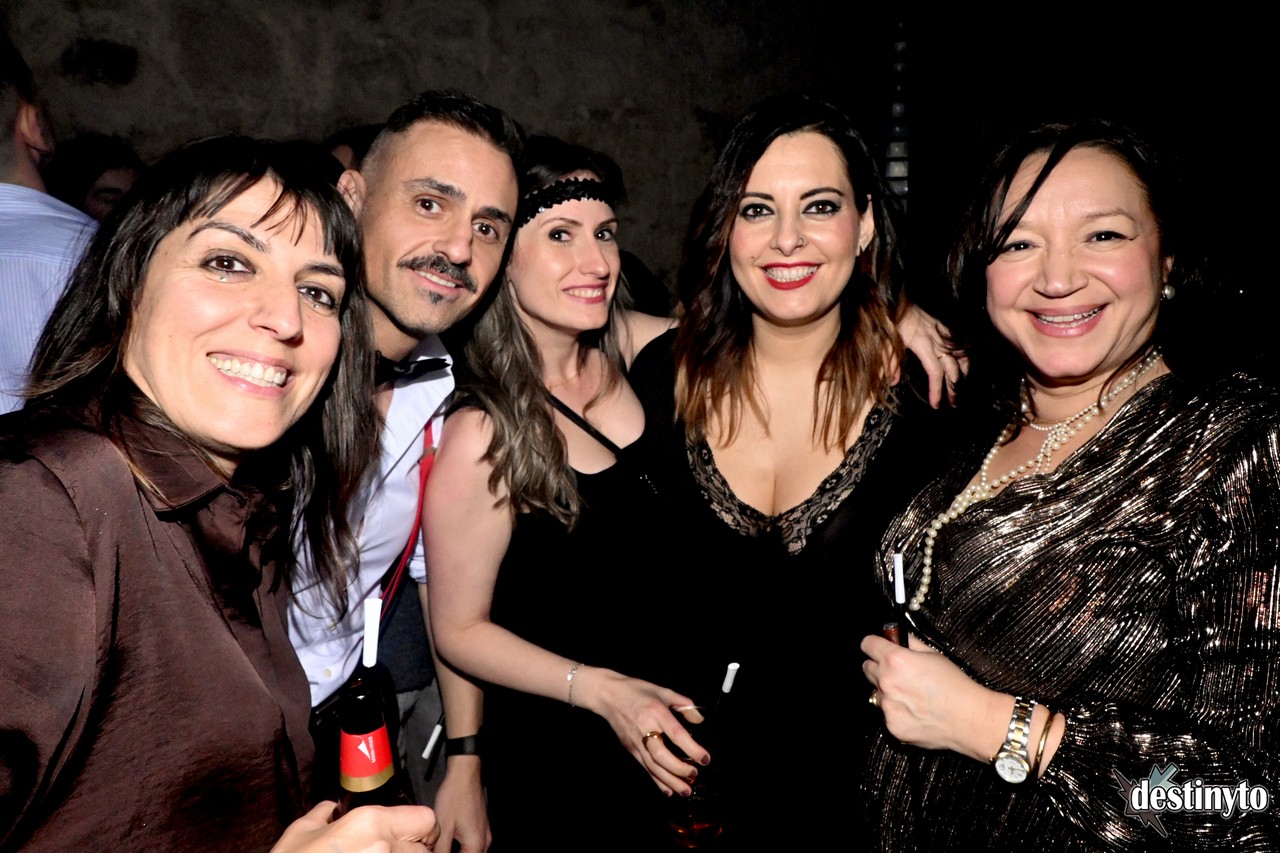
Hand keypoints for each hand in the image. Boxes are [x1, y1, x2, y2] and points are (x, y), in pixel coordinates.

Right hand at [271, 802, 440, 852]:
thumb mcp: (301, 832)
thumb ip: (322, 814)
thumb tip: (330, 807)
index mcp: (371, 821)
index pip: (426, 820)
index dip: (423, 830)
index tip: (413, 837)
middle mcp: (384, 845)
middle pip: (426, 849)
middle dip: (417, 851)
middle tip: (399, 852)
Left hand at [433, 756, 490, 851]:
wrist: (465, 775)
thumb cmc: (453, 799)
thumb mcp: (443, 828)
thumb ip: (442, 850)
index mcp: (476, 844)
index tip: (440, 852)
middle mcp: (485, 841)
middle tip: (441, 850)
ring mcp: (485, 833)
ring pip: (474, 852)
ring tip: (444, 849)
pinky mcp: (483, 826)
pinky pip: (475, 845)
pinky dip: (464, 848)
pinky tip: (451, 845)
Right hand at [576, 667, 708, 795]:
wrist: (609, 696)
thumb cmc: (638, 691)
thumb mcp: (664, 691)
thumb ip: (684, 704)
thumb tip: (699, 720)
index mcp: (656, 712)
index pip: (676, 734)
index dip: (692, 749)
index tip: (705, 759)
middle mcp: (645, 729)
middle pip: (662, 755)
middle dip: (679, 769)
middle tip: (694, 774)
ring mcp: (636, 742)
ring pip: (653, 766)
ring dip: (670, 781)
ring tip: (685, 791)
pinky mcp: (630, 749)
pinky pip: (645, 768)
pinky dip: (657, 781)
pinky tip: (669, 790)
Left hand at [860, 634, 1004, 761]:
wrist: (969, 718)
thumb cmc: (956, 686)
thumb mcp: (934, 654)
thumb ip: (910, 643)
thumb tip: (899, 637)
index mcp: (895, 660)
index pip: (867, 644)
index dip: (874, 644)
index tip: (877, 647)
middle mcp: (887, 682)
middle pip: (867, 669)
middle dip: (879, 667)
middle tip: (898, 673)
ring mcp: (888, 706)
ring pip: (877, 693)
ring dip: (888, 692)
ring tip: (912, 696)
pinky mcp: (892, 726)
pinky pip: (887, 714)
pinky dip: (897, 712)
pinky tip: (915, 711)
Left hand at [897, 305, 968, 407]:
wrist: (893, 297)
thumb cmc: (887, 319)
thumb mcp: (883, 342)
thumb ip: (889, 362)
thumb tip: (893, 382)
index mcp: (921, 344)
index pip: (934, 371)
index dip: (937, 389)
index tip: (936, 404)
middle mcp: (935, 338)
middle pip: (951, 367)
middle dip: (953, 387)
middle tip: (954, 403)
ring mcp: (941, 331)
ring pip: (961, 354)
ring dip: (963, 372)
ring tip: (961, 386)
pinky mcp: (942, 325)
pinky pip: (958, 343)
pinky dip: (964, 356)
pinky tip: (963, 365)